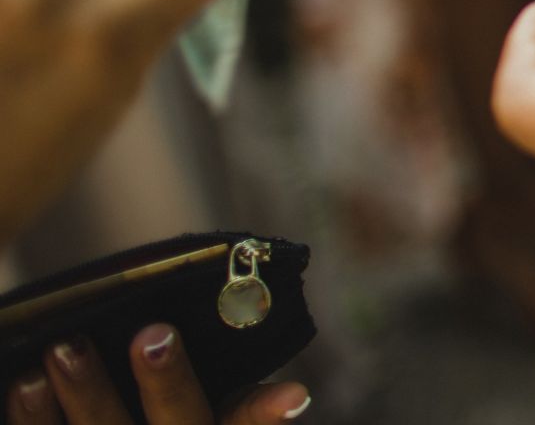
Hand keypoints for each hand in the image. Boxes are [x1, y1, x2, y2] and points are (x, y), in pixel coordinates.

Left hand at [7, 328, 308, 423]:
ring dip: (85, 395)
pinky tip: (26, 384)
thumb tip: (285, 381)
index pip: (242, 423)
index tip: (292, 391)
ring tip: (66, 347)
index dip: (264, 410)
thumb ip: (234, 405)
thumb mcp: (199, 414)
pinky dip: (32, 419)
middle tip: (152, 334)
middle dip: (165, 382)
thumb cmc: (157, 422)